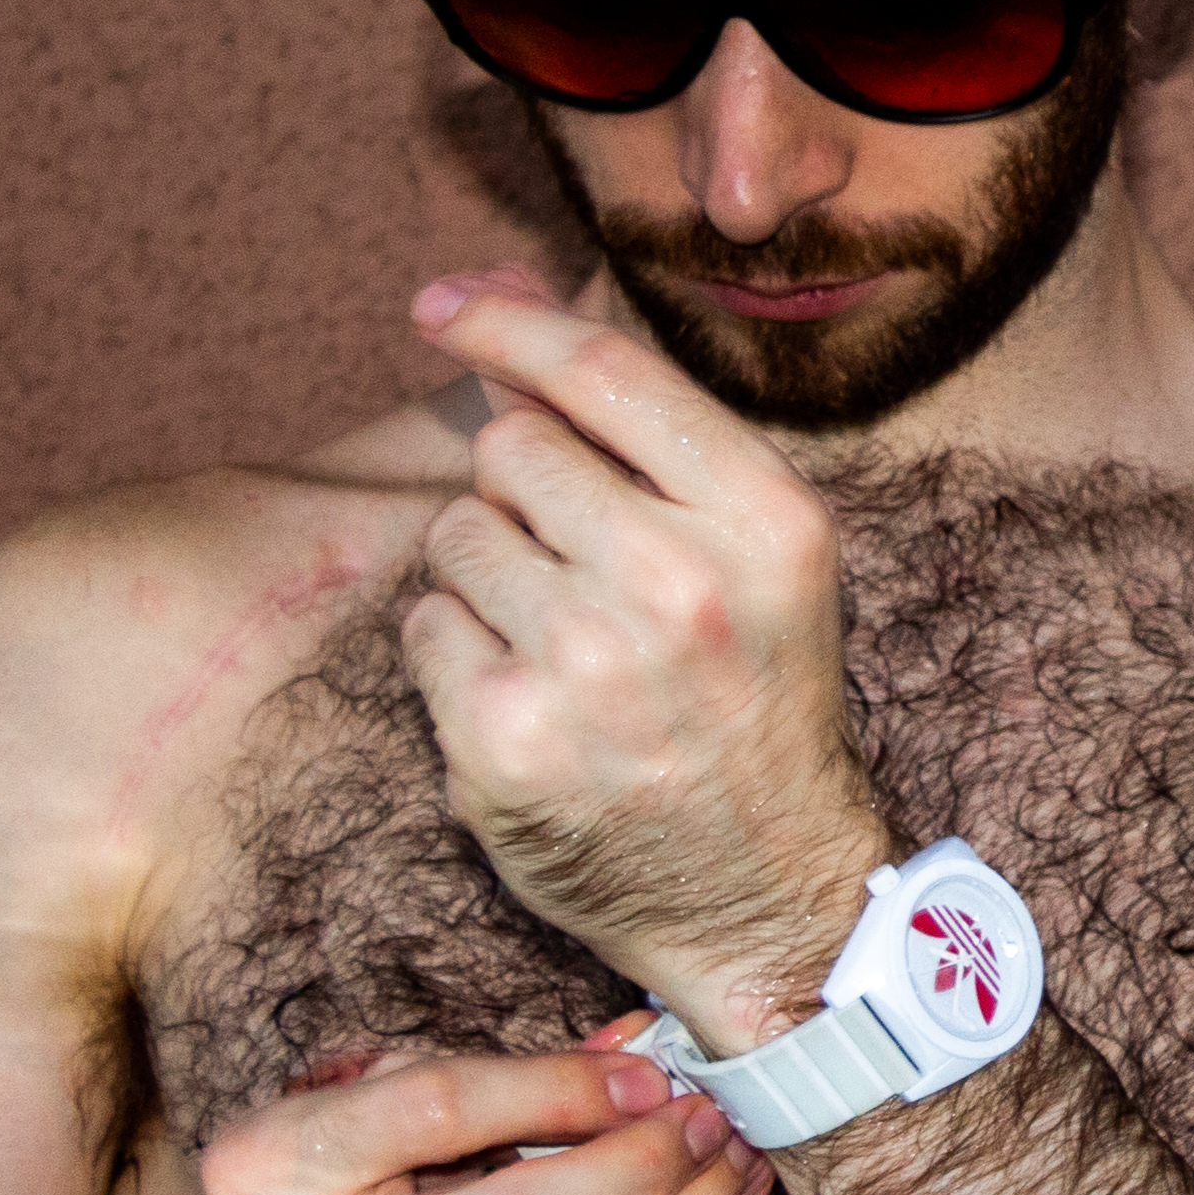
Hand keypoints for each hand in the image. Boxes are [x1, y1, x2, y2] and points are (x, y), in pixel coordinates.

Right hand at [118, 1043, 770, 1194]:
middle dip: (644, 1164)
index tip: (649, 1071)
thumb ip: (479, 1078)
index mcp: (272, 1173)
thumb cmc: (302, 1194)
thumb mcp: (349, 1104)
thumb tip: (635, 1050)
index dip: (562, 1089)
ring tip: (735, 1165)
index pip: (440, 1111)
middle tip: (713, 1116)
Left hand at [396, 268, 898, 1026]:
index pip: (602, 373)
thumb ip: (646, 437)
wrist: (768, 890)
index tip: (437, 304)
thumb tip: (495, 310)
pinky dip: (459, 657)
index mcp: (765, 519)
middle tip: (580, 570)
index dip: (505, 322)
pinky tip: (531, 701)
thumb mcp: (758, 556)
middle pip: (512, 449)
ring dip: (488, 577)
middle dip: (523, 492)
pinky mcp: (506, 742)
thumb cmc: (753, 697)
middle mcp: (681, 584)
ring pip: (457, 536)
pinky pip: (426, 629)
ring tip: (565, 645)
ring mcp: (589, 668)